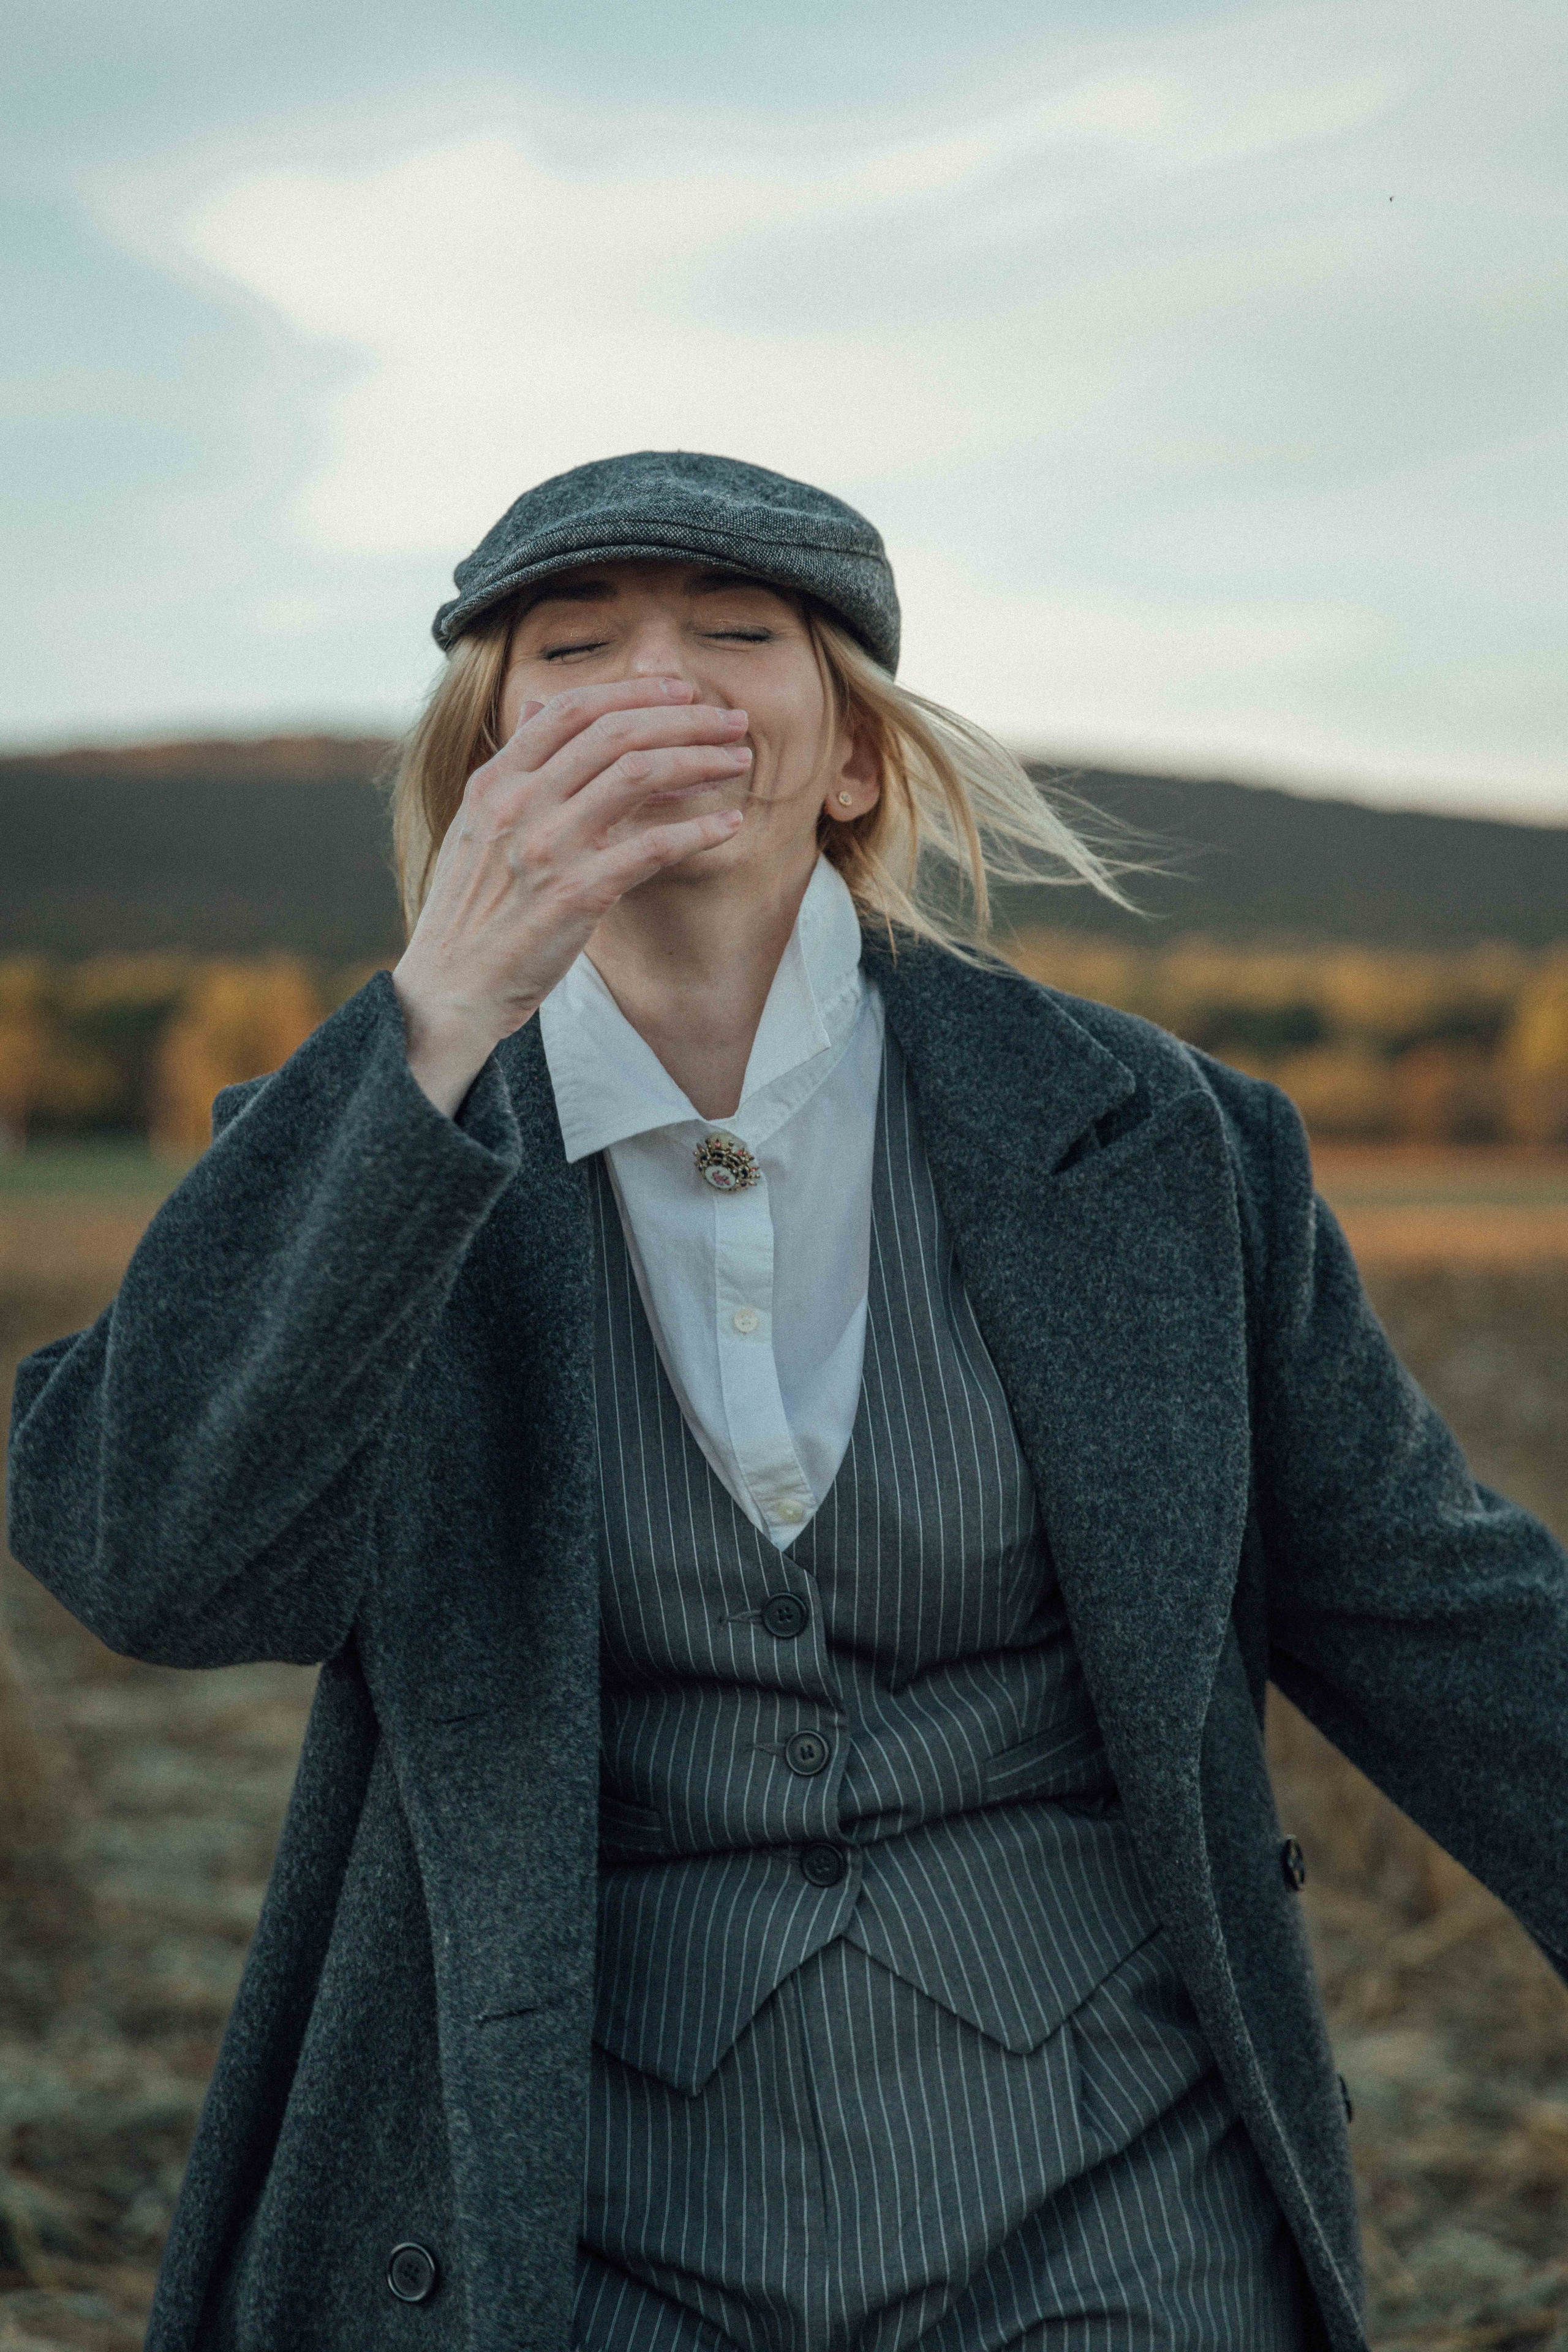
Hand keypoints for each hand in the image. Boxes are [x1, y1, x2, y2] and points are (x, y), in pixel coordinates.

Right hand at [392, 677, 749, 1114]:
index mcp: (495, 780)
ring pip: (638, 775)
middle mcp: (520, 803)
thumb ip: (514, 764)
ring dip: (699, 762)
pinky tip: (730, 825)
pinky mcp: (576, 895)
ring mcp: (547, 847)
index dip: (635, 693)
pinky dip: (697, 831)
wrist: (451, 988)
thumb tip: (536, 703)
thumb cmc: (472, 910)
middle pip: (616, 734)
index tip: (683, 692)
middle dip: (684, 720)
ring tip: (738, 762)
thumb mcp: (477, 823)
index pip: (572, 710)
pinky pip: (651, 847)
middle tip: (732, 722)